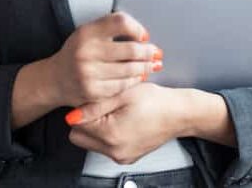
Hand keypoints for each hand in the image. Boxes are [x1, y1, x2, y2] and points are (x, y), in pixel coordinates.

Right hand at [47, 12, 163, 107]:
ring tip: (153, 64)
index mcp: (87, 32)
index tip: (144, 35)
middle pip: (131, 49)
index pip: (120, 22)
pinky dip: (134, 80)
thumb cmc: (76, 53)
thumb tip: (140, 33)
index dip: (137, 28)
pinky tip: (139, 76)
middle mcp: (86, 52)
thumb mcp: (88, 32)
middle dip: (148, 51)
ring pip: (130, 69)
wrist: (55, 79)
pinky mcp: (93, 92)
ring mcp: (89, 74)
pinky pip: (123, 85)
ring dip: (146, 67)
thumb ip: (110, 28)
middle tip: (156, 52)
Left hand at [66, 82, 186, 164]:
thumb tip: (72, 116)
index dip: (83, 108)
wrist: (179, 113)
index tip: (94, 99)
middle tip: (102, 105)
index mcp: (111, 135)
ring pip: (92, 143)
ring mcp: (121, 157)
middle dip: (85, 121)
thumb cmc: (155, 101)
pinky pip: (106, 147)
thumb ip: (95, 105)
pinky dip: (108, 134)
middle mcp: (115, 151)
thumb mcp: (123, 94)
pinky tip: (122, 119)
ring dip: (96, 127)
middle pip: (80, 138)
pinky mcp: (127, 157)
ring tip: (114, 110)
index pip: (76, 125)